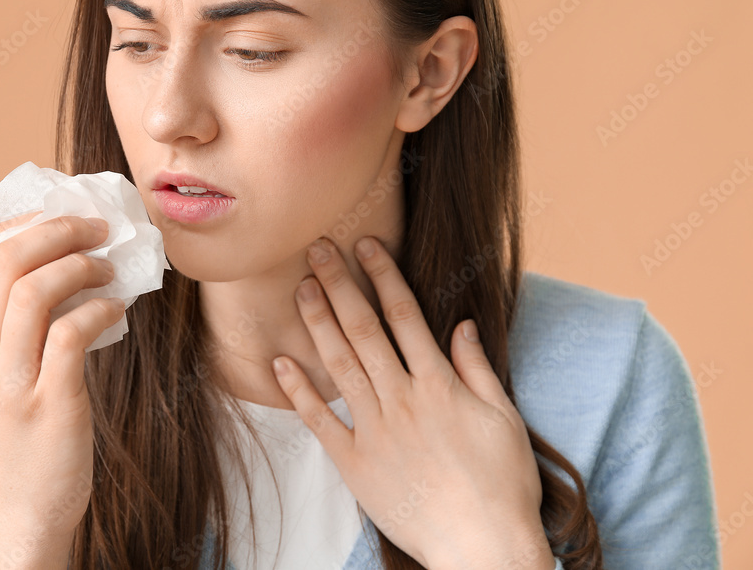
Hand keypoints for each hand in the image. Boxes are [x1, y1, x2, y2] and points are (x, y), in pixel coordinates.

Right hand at [0, 212, 123, 549]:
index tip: (68, 211)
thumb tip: (68, 254)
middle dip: (60, 230)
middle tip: (99, 226)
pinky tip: (118, 310)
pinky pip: (72, 333)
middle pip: (8, 260)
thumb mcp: (1, 366)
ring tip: (110, 268)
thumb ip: (18, 316)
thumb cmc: (23, 427)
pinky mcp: (47, 403)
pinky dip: (101, 310)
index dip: (30, 220)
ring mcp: (7, 380)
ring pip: (35, 290)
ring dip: (82, 266)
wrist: (23, 506)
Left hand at [271, 235, 552, 568]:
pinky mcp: (354, 462)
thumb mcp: (503, 417)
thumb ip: (477, 368)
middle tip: (316, 249)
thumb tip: (462, 325)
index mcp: (438, 383)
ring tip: (300, 288)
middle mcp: (401, 398)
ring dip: (317, 322)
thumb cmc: (501, 483)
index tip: (365, 244)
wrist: (481, 546)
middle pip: (364, 328)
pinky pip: (320, 420)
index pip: (405, 314)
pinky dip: (299, 391)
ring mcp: (374, 429)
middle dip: (339, 283)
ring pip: (339, 364)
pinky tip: (280, 362)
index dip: (383, 274)